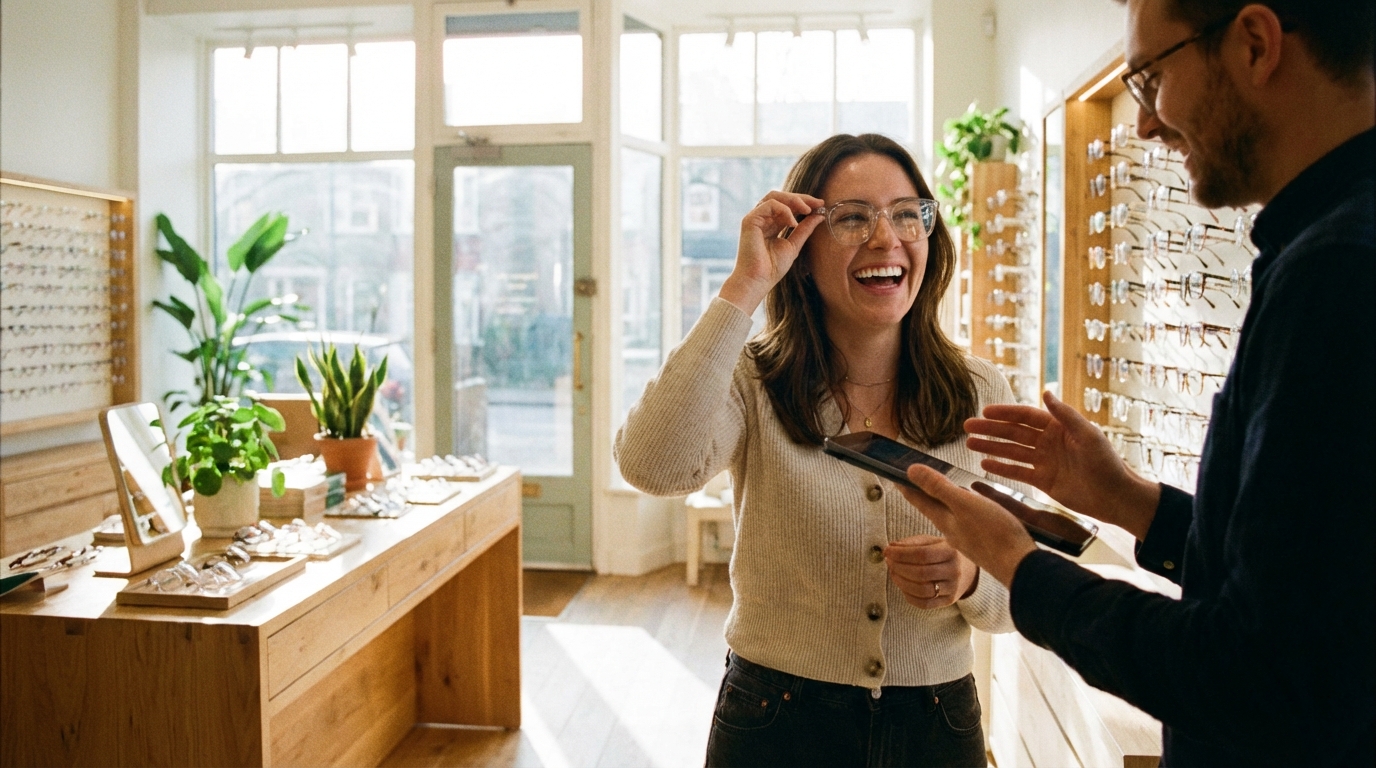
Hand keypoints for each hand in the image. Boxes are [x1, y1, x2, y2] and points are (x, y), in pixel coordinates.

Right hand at [717, 191, 824, 315]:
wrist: (757, 281)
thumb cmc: (772, 268)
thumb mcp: (794, 245)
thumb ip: (805, 229)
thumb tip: (820, 215)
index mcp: (771, 225)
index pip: (788, 206)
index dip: (804, 203)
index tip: (821, 205)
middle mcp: (762, 219)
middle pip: (782, 197)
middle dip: (801, 198)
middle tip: (818, 203)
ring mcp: (755, 218)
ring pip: (775, 196)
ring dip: (794, 200)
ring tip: (807, 210)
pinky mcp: (750, 220)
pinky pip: (769, 205)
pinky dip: (784, 210)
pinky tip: (793, 223)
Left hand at [884, 535, 979, 608]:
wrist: (966, 569)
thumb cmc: (944, 552)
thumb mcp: (932, 541)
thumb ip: (912, 543)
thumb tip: (891, 547)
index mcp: (951, 552)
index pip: (922, 554)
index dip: (901, 554)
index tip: (887, 551)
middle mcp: (954, 571)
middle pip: (921, 573)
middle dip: (899, 567)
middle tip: (888, 562)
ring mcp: (953, 588)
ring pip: (922, 590)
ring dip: (901, 582)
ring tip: (893, 573)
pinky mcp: (949, 601)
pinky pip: (925, 603)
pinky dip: (909, 596)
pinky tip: (902, 586)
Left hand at [897, 465, 1038, 586]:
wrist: (1020, 567)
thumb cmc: (993, 534)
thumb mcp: (964, 504)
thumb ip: (939, 487)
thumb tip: (911, 471)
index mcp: (945, 519)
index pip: (920, 499)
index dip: (907, 486)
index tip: (894, 476)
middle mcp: (953, 530)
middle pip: (932, 508)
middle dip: (921, 495)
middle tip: (911, 483)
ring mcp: (968, 538)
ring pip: (949, 517)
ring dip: (940, 503)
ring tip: (936, 494)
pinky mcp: (983, 544)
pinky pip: (964, 524)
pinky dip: (960, 512)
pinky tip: (969, 511)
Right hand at [964, 391, 1160, 538]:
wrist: (1115, 496)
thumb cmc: (1107, 463)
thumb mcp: (1088, 435)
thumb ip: (1065, 415)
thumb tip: (1046, 392)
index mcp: (1059, 427)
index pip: (1025, 417)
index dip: (1005, 413)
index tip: (984, 412)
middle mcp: (1048, 442)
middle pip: (1013, 433)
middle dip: (990, 430)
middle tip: (967, 427)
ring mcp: (1044, 461)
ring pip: (1012, 452)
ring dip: (991, 448)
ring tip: (969, 444)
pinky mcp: (1043, 480)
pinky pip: (1018, 472)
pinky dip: (1001, 468)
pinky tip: (985, 465)